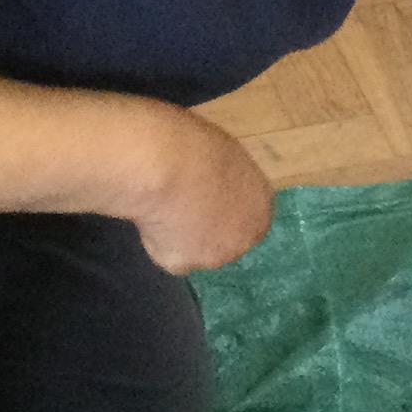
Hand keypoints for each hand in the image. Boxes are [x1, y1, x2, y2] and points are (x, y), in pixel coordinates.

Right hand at [127, 110, 275, 273]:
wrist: (165, 166)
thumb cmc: (194, 146)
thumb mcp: (223, 154)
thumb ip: (227, 177)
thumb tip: (215, 179)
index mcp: (262, 203)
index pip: (248, 218)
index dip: (225, 211)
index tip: (204, 201)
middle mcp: (247, 236)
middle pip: (227, 242)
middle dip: (207, 231)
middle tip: (181, 209)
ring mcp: (216, 255)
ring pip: (196, 252)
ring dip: (181, 238)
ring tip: (161, 209)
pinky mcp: (184, 264)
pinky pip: (167, 255)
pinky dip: (156, 242)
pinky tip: (149, 220)